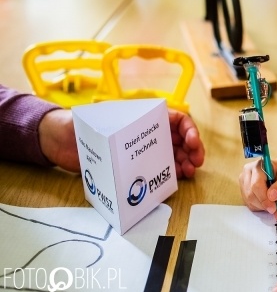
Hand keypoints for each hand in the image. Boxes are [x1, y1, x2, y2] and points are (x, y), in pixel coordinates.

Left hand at [38, 107, 203, 178]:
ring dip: (185, 162)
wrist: (59, 142)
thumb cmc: (78, 125)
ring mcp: (143, 150)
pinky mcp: (134, 166)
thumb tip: (120, 129)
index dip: (189, 130)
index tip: (191, 143)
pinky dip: (170, 174)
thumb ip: (111, 122)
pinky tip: (175, 179)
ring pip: (173, 154)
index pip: (176, 119)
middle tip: (196, 162)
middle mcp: (148, 132)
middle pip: (180, 138)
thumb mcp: (96, 119)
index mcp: (144, 117)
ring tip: (189, 172)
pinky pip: (158, 169)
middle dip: (192, 149)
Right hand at [239, 158, 276, 212]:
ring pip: (249, 200)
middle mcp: (247, 172)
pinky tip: (269, 203)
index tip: (273, 208)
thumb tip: (271, 197)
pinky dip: (260, 207)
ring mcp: (244, 181)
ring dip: (263, 207)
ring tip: (276, 203)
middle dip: (264, 205)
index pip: (256, 185)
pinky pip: (249, 203)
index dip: (264, 199)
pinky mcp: (244, 189)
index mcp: (258, 166)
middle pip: (251, 194)